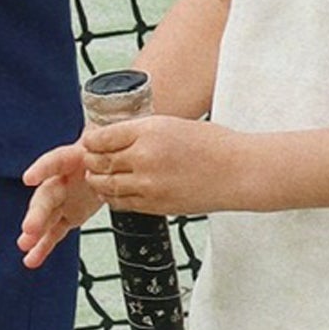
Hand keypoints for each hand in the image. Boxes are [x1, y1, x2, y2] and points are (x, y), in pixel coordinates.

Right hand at [18, 140, 101, 268]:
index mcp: (73, 158)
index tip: (29, 178)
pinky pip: (54, 232)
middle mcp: (61, 179)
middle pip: (47, 196)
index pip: (55, 160)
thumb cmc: (107, 152)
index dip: (42, 169)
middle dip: (37, 213)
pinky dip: (44, 247)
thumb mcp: (111, 147)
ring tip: (24, 245)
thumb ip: (109, 154)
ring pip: (47, 217)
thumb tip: (108, 155)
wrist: (110, 162)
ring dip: (35, 232)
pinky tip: (32, 259)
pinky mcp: (68, 215)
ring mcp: (62, 199)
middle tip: (28, 228)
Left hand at [79, 114, 251, 217]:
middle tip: (89, 159)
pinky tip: (114, 191)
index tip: (90, 142)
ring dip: (98, 180)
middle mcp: (144, 156)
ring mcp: (148, 184)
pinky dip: (113, 196)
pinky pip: (121, 202)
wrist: (239, 171)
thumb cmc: (213, 145)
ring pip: (106, 185)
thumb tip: (114, 139)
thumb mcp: (173, 125)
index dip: (91, 141)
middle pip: (99, 161)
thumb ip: (142, 132)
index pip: (102, 137)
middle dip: (91, 161)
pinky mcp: (154, 205)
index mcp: (149, 130)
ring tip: (97, 176)